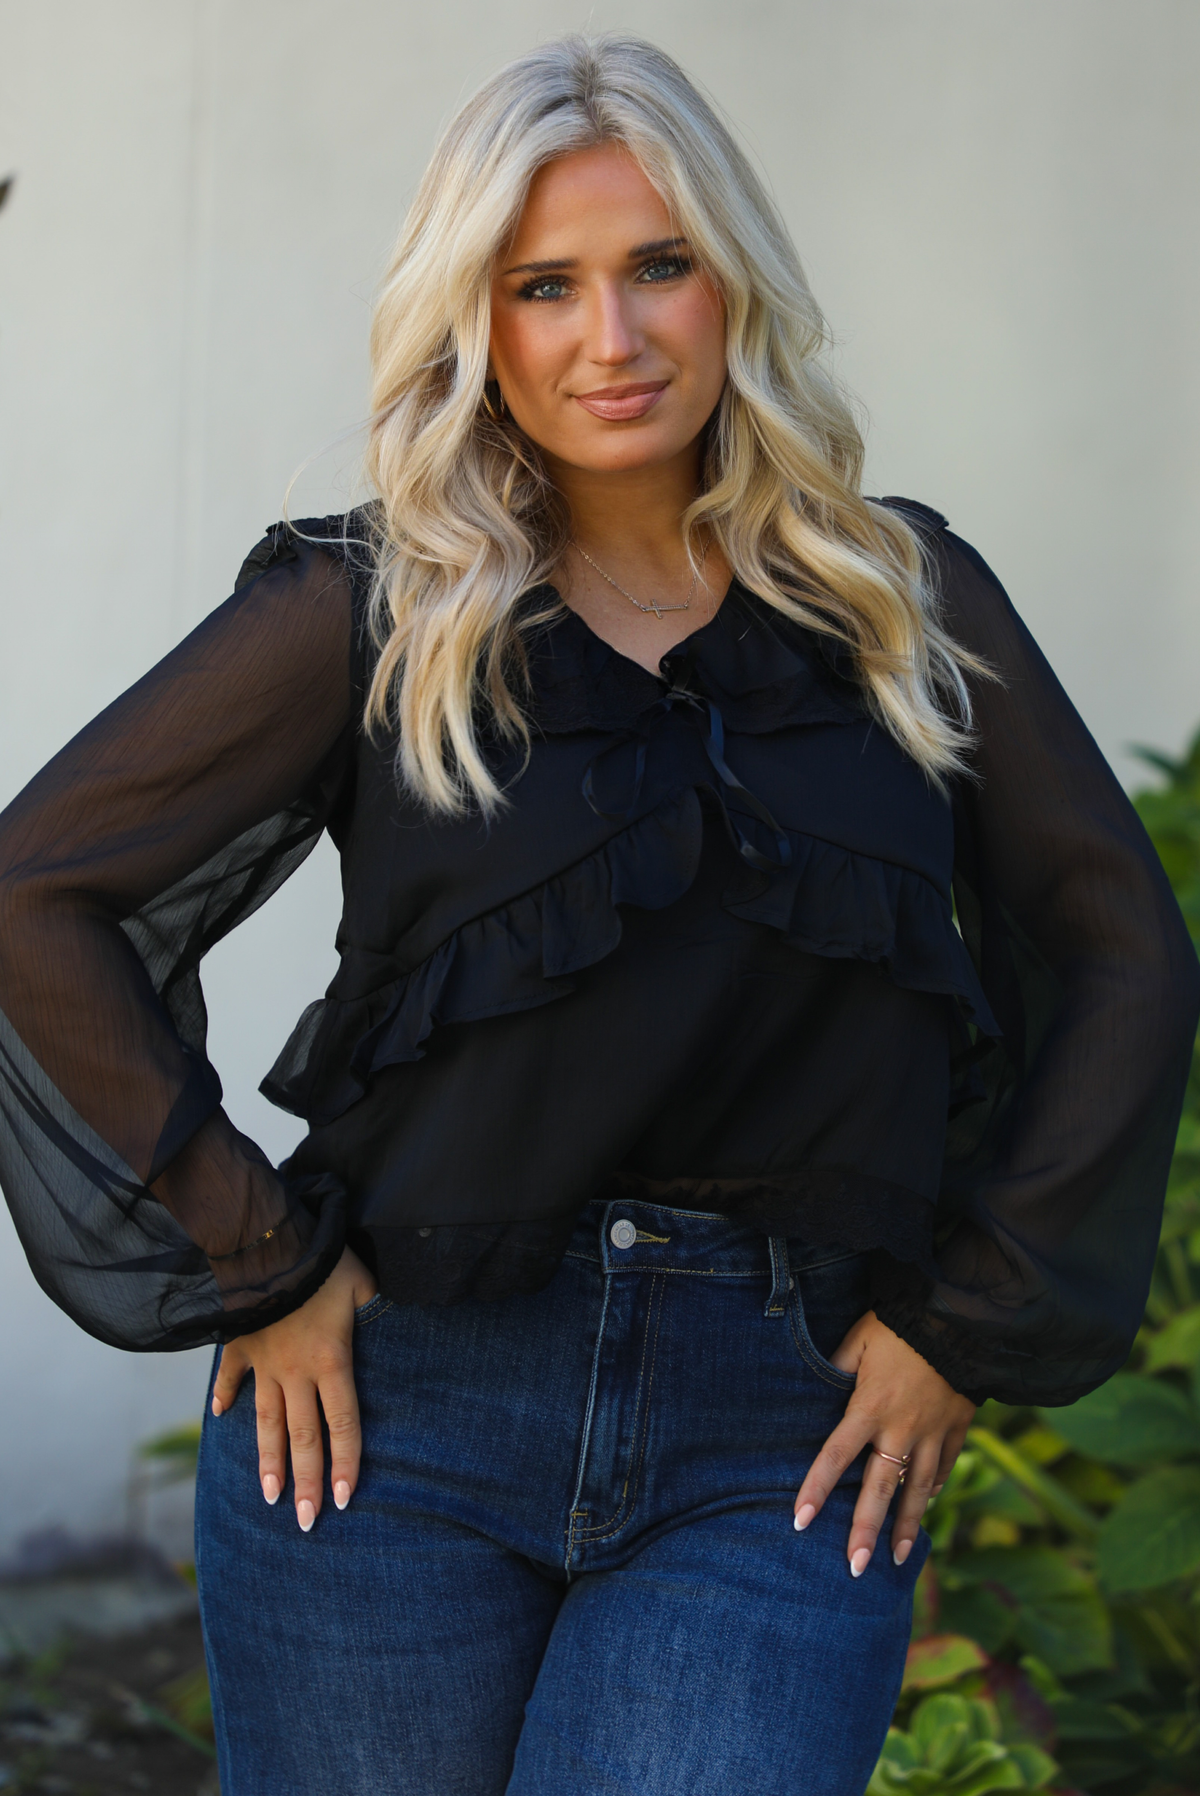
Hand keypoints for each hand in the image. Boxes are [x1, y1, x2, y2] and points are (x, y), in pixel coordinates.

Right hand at [210, 1245, 376, 1531]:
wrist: (265, 1243)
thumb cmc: (322, 1262)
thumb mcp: (365, 1284)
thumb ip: (380, 1310)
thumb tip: (404, 1321)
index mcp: (331, 1361)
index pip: (343, 1424)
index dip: (346, 1464)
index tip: (345, 1501)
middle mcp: (295, 1372)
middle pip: (303, 1437)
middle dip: (305, 1483)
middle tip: (306, 1522)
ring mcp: (263, 1361)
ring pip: (267, 1421)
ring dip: (268, 1461)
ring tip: (269, 1496)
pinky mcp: (239, 1343)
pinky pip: (230, 1376)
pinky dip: (224, 1396)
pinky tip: (221, 1418)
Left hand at [793, 1310, 973, 1573]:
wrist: (959, 1318)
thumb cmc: (897, 1326)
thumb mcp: (857, 1340)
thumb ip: (836, 1367)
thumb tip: (814, 1384)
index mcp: (869, 1408)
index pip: (835, 1456)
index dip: (816, 1489)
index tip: (800, 1522)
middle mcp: (902, 1429)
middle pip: (880, 1489)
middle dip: (866, 1530)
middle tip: (856, 1568)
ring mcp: (933, 1433)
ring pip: (918, 1489)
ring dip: (906, 1526)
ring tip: (896, 1558)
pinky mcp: (957, 1428)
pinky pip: (944, 1467)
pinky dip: (933, 1489)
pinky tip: (925, 1506)